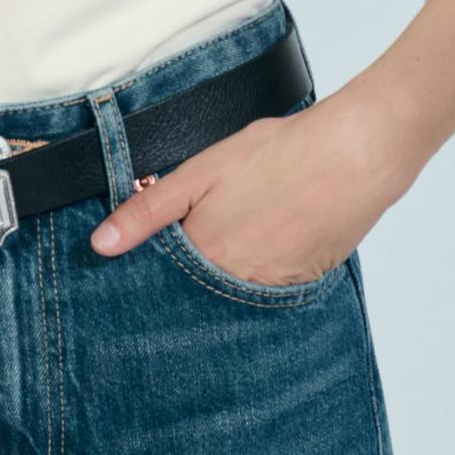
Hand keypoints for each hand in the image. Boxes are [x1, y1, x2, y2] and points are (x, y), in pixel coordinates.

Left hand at [88, 90, 415, 284]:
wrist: (354, 156)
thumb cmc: (279, 154)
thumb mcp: (202, 171)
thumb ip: (149, 210)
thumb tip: (101, 245)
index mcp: (203, 257)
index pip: (158, 285)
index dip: (147, 272)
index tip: (135, 270)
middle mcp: (234, 288)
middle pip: (193, 298)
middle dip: (182, 284)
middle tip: (189, 254)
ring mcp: (270, 292)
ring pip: (229, 299)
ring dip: (219, 284)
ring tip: (230, 243)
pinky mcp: (301, 288)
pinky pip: (265, 296)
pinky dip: (255, 278)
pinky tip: (263, 246)